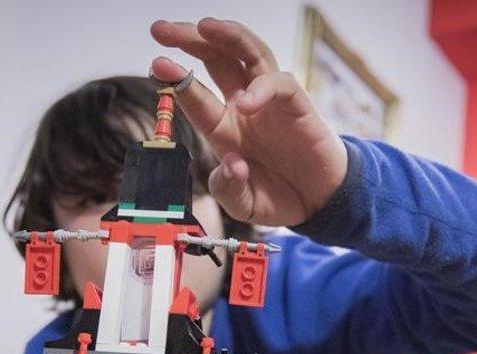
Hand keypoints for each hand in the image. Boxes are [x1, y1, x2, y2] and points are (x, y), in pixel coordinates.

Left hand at [150, 18, 347, 226]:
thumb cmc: (279, 196)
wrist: (320, 203)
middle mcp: (244, 105)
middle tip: (161, 29)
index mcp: (224, 126)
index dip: (175, 78)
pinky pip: (280, 84)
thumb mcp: (244, 204)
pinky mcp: (298, 105)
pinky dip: (262, 88)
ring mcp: (271, 101)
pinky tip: (247, 102)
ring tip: (205, 26)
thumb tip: (232, 165)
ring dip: (227, 36)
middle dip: (189, 39)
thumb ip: (229, 189)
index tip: (156, 64)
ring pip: (249, 53)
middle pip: (216, 58)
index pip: (195, 94)